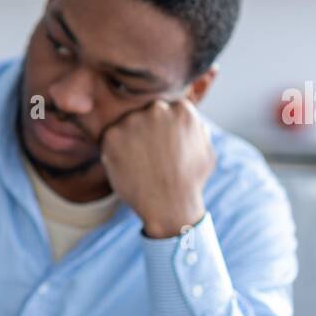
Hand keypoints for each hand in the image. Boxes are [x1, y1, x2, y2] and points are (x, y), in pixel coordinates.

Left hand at [98, 98, 214, 238]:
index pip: (166, 109)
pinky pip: (110, 140)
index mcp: (181, 109)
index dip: (163, 130)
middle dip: (145, 131)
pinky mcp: (111, 136)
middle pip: (145, 113)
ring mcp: (132, 121)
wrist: (168, 206)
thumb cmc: (190, 182)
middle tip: (149, 156)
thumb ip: (197, 129)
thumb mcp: (206, 150)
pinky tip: (127, 168)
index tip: (163, 146)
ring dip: (129, 141)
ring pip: (127, 126)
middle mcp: (157, 109)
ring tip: (139, 164)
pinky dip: (114, 153)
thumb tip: (191, 119)